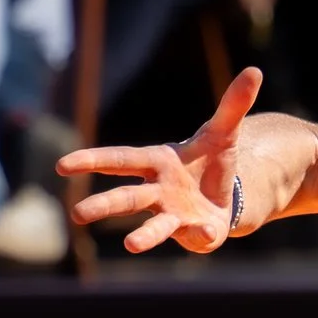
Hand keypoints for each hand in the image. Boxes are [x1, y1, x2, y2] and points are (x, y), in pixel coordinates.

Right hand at [58, 67, 263, 253]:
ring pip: (155, 227)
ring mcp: (174, 215)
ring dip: (144, 237)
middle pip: (126, 198)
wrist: (229, 195)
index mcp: (157, 163)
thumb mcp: (224, 132)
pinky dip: (201, 236)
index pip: (120, 160)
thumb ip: (233, 105)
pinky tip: (207, 231)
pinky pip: (197, 238)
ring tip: (131, 246)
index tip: (62, 165)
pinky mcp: (195, 235)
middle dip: (103, 205)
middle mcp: (158, 192)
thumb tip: (254, 71)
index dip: (92, 160)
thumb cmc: (211, 161)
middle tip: (78, 214)